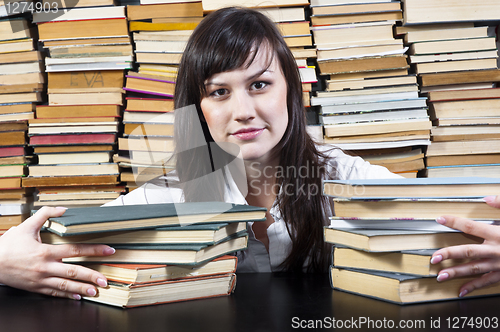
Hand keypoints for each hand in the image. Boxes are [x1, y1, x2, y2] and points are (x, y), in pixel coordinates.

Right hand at [0, 206, 114, 299]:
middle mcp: (45, 267)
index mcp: (45, 252)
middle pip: (73, 272)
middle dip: (91, 276)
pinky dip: (66, 296)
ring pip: (65, 286)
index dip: (94, 250)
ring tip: (95, 291)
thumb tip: (63, 209)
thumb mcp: (26, 226)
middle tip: (105, 280)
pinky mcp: (36, 288)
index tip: (108, 250)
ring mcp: (40, 279)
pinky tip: (77, 297)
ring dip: (82, 289)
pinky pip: (54, 293)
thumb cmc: (8, 246)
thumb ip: (45, 214)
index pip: (75, 250)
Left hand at [431, 195, 499, 296]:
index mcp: (498, 234)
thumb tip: (487, 198)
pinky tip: (460, 291)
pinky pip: (486, 282)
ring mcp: (499, 265)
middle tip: (433, 257)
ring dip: (455, 273)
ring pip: (474, 269)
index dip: (454, 222)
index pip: (471, 227)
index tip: (439, 219)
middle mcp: (496, 250)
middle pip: (468, 251)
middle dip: (449, 254)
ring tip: (439, 276)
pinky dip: (473, 287)